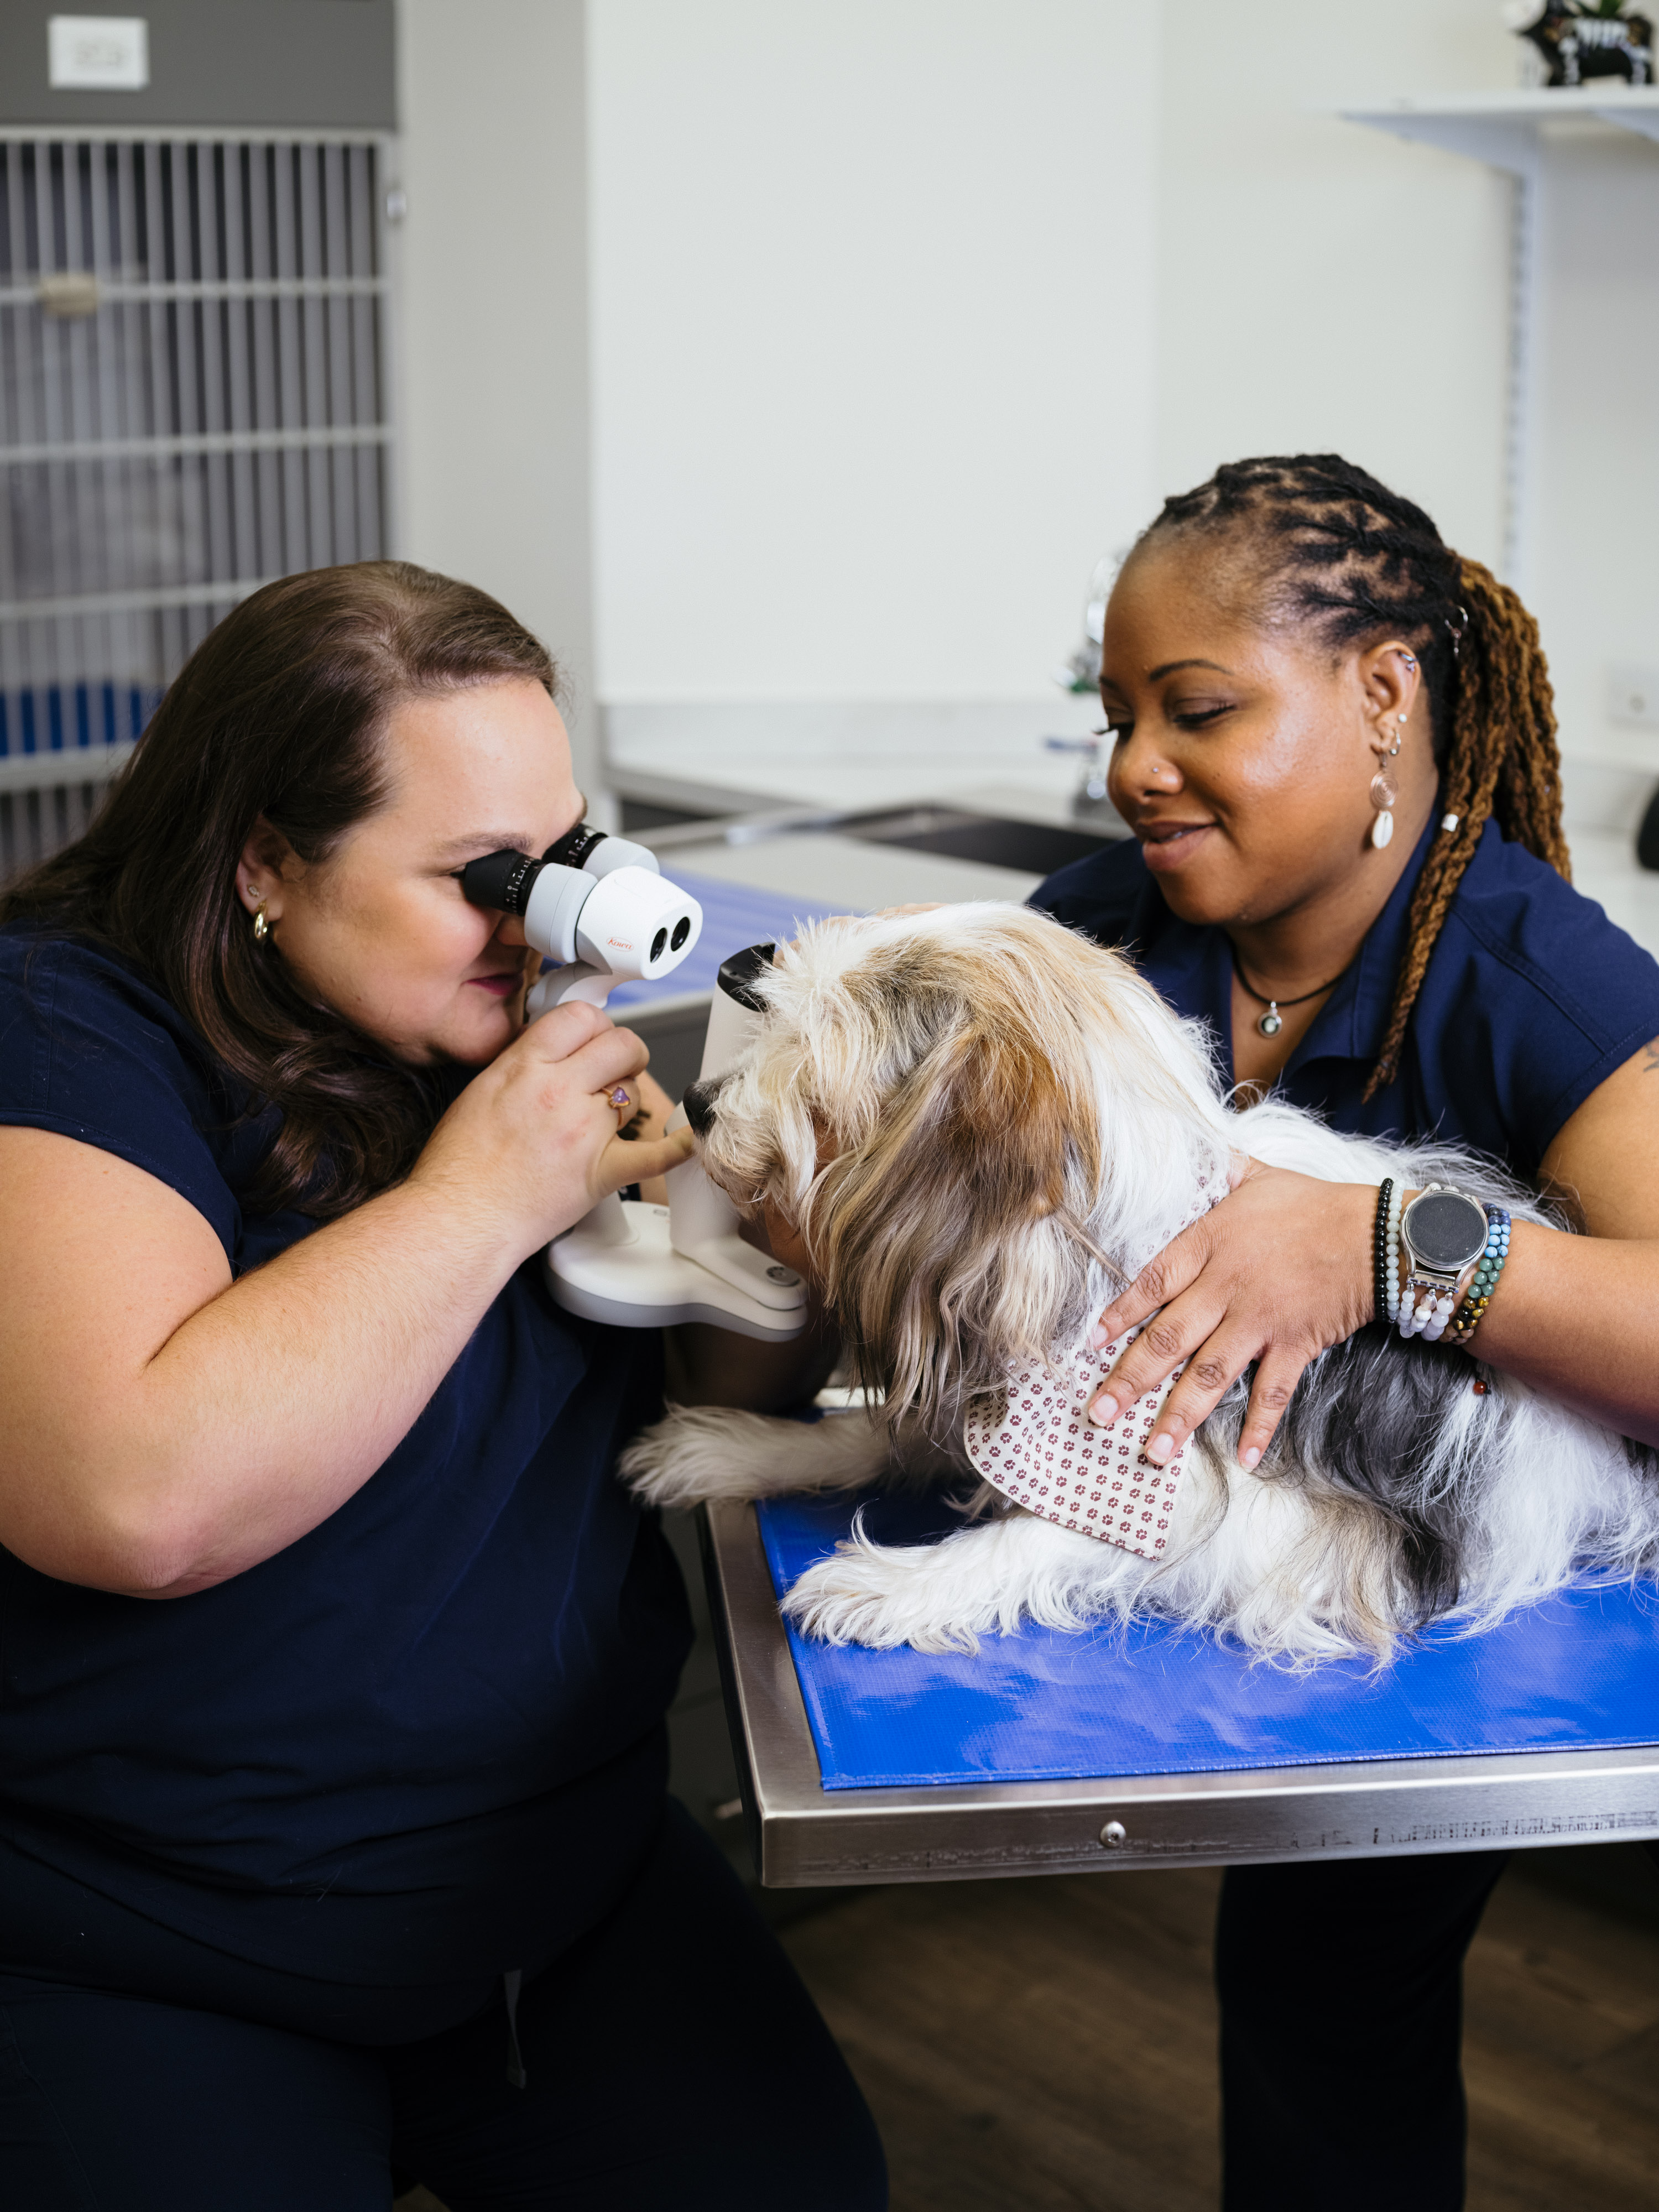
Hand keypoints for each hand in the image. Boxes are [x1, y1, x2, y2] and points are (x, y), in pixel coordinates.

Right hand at [412, 1001, 692, 1258]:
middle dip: (623, 1051)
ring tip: (601, 1118)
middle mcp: (558, 1091)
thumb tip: (555, 1051)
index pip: (580, 1016)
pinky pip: (655, 1154)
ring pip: (632, 1093)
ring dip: (624, 1100)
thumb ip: (522, 1063)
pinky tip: (688, 1139)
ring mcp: (584, 1131)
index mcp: (524, 1066)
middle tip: (615, 1068)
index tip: (593, 1038)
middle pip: (620, 1044)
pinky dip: (676, 1148)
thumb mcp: (480, 1090)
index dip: (593, 1025)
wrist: (459, 1218)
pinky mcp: (601, 1172)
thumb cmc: (459, 1165)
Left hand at [1086, 1162, 1376, 1469]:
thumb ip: (1214, 1170)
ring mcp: (1260, 1321)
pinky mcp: (1295, 1344)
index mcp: (1210, 1245)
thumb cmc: (1312, 1203)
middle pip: (1168, 1340)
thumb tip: (1187, 1151)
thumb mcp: (1253, 1174)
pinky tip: (1242, 1458)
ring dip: (1179, 1415)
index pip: (1151, 1284)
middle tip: (1099, 1415)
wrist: (1377, 1233)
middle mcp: (1226, 1288)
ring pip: (1211, 1375)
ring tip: (1153, 1452)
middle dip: (1130, 1381)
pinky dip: (1260, 1427)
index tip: (1090, 1346)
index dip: (1119, 1316)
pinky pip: (1273, 1392)